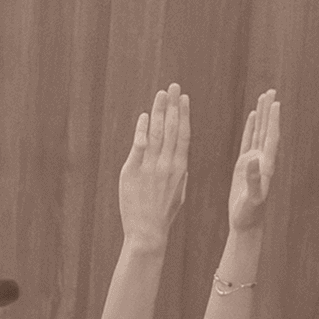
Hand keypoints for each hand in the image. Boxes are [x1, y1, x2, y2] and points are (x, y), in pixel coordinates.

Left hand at [117, 84, 188, 252]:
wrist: (147, 231)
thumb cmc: (163, 213)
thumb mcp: (178, 191)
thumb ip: (179, 171)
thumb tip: (180, 157)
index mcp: (181, 167)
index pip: (184, 134)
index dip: (184, 115)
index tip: (184, 99)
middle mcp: (167, 163)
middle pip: (171, 128)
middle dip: (172, 105)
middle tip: (173, 87)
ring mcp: (150, 167)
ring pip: (156, 133)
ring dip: (158, 111)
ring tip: (160, 95)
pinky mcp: (133, 172)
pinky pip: (139, 146)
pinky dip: (142, 130)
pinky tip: (144, 116)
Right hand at [226, 88, 278, 234]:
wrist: (246, 222)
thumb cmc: (249, 213)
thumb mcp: (252, 198)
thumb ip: (254, 179)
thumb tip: (253, 160)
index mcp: (267, 165)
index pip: (271, 138)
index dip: (273, 121)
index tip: (275, 103)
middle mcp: (263, 159)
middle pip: (268, 130)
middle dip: (269, 111)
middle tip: (270, 91)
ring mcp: (255, 160)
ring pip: (259, 132)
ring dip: (262, 115)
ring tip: (263, 97)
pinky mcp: (245, 164)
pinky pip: (249, 141)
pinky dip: (251, 128)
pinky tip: (252, 117)